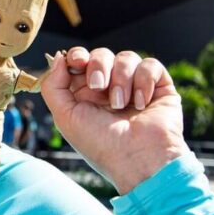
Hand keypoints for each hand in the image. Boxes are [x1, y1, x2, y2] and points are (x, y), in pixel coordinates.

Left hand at [40, 48, 188, 194]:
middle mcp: (111, 89)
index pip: (80, 60)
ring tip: (120, 104)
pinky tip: (142, 103)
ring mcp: (135, 87)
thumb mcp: (65, 117)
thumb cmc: (101, 144)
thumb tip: (58, 57)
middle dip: (98, 66)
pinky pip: (151, 65)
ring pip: (126, 58)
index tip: (77, 62)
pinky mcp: (160, 88)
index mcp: (87, 94)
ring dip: (121, 78)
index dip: (77, 55)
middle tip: (98, 85)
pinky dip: (144, 81)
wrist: (138, 159)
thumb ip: (53, 86)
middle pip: (101, 54)